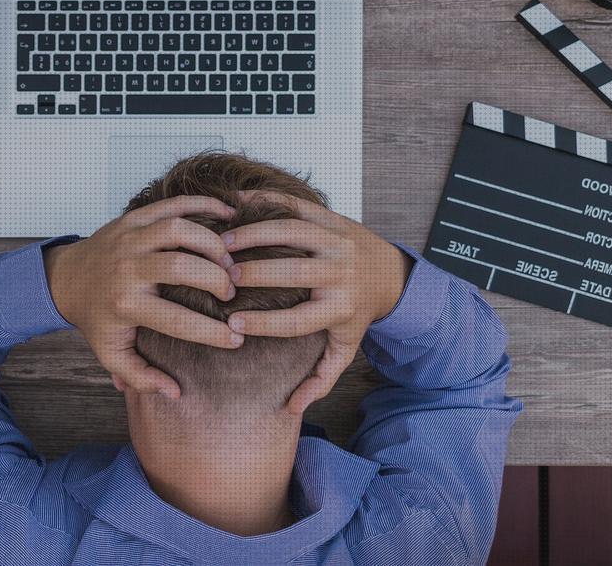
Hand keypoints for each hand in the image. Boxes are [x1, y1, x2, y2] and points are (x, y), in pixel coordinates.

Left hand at [43, 196, 243, 397]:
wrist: (66, 279)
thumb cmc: (96, 319)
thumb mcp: (111, 354)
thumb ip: (141, 377)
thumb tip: (176, 393)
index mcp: (125, 306)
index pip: (177, 320)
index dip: (211, 333)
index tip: (236, 339)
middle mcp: (128, 270)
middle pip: (182, 267)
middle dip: (216, 279)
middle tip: (231, 292)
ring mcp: (130, 238)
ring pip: (179, 229)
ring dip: (212, 243)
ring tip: (229, 259)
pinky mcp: (134, 217)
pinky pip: (173, 204)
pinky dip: (204, 206)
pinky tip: (228, 216)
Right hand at [221, 192, 411, 414]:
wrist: (389, 272)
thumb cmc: (357, 314)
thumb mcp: (345, 348)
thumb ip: (320, 379)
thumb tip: (292, 409)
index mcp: (339, 309)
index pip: (296, 320)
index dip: (262, 322)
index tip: (232, 322)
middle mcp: (340, 273)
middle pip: (291, 273)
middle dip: (253, 274)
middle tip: (222, 277)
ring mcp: (336, 241)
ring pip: (291, 233)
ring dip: (253, 235)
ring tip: (222, 243)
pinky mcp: (331, 217)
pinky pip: (295, 206)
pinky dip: (264, 202)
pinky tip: (236, 206)